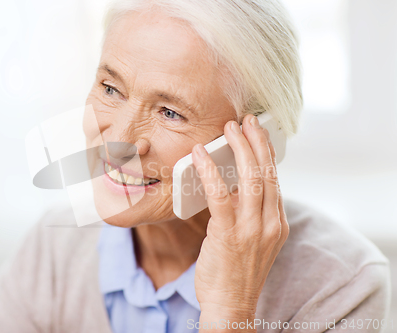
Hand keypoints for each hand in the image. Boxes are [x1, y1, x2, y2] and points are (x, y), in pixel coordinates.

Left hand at [192, 114, 288, 330]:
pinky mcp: (229, 235)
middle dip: (257, 141)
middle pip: (267, 173)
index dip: (267, 153)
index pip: (275, 180)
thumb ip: (250, 215)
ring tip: (229, 128)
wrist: (231, 306)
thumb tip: (233, 186)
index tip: (258, 133)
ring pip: (250, 179)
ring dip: (240, 148)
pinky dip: (210, 171)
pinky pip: (220, 195)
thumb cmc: (236, 272)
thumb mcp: (253, 241)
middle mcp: (270, 223)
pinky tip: (199, 155)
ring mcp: (253, 230)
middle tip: (246, 120)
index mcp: (277, 223)